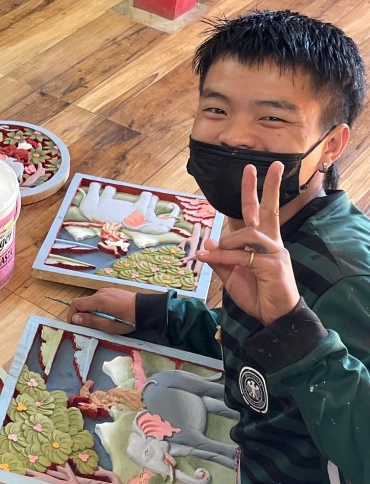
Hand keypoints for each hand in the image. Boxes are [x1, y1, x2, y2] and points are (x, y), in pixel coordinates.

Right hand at [66, 289, 136, 334]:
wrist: (146, 309)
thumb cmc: (129, 320)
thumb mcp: (109, 326)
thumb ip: (91, 321)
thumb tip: (75, 319)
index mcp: (98, 300)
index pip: (76, 304)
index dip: (71, 314)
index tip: (74, 325)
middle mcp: (100, 292)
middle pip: (83, 302)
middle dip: (82, 315)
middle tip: (88, 327)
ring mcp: (107, 291)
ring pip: (92, 301)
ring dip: (91, 311)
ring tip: (101, 322)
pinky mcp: (112, 291)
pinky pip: (100, 299)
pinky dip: (98, 307)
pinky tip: (108, 315)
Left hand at [194, 162, 299, 325]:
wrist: (274, 318)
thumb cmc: (257, 295)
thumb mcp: (231, 275)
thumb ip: (220, 258)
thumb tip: (208, 242)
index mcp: (261, 242)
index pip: (256, 211)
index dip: (252, 191)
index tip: (250, 170)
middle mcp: (271, 242)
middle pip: (268, 209)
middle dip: (266, 185)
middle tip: (256, 165)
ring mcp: (275, 252)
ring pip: (247, 234)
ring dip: (227, 244)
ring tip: (215, 254)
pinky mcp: (274, 265)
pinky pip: (243, 256)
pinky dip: (224, 257)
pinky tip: (210, 259)